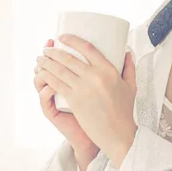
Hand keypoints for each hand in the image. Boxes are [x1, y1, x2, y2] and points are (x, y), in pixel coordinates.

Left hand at [36, 34, 137, 166]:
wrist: (118, 133)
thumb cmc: (124, 111)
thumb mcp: (131, 86)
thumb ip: (129, 67)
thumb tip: (127, 51)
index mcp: (109, 70)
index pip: (88, 48)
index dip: (72, 40)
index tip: (62, 37)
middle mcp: (95, 76)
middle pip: (69, 58)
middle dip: (54, 52)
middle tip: (46, 49)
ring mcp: (83, 88)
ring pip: (60, 70)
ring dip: (46, 63)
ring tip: (40, 59)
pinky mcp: (75, 100)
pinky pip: (57, 84)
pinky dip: (47, 77)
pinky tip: (41, 73)